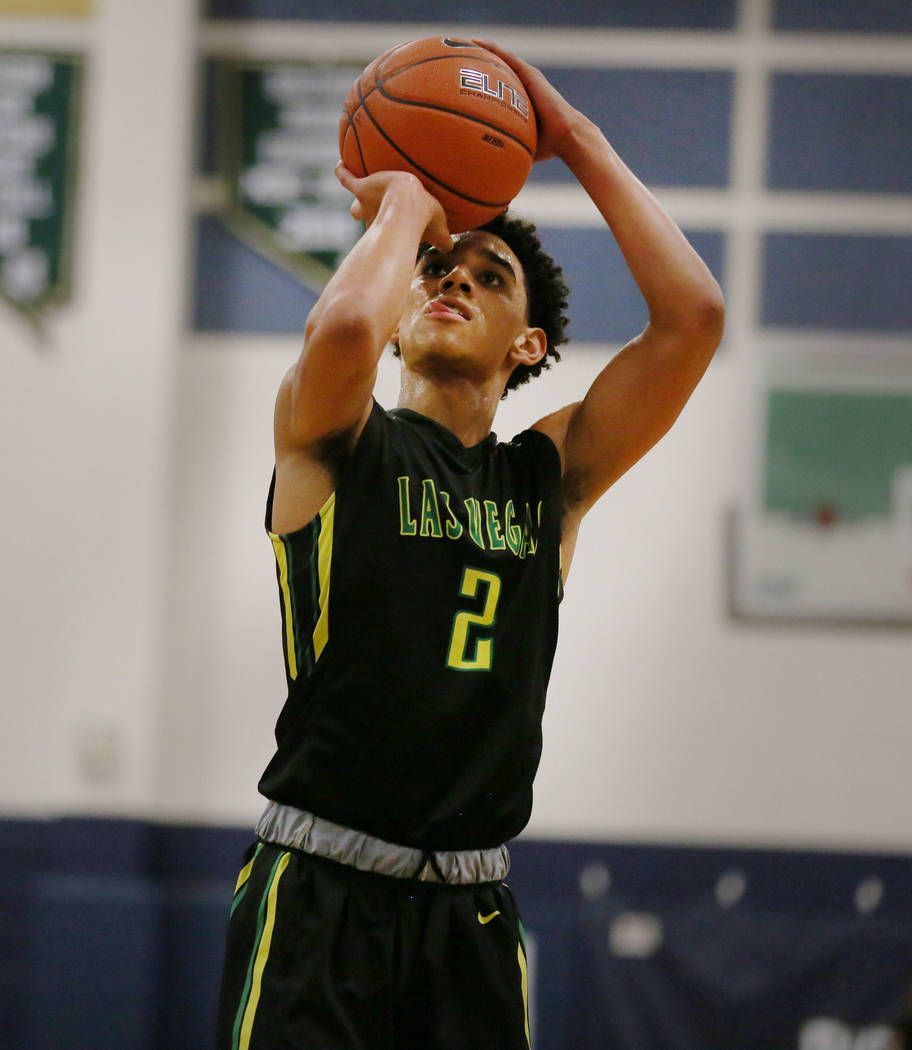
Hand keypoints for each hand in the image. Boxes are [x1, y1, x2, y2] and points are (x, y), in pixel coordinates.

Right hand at [334, 163, 451, 251]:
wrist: (408, 202)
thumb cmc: (423, 219)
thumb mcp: (440, 231)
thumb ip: (444, 241)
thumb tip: (451, 249)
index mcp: (391, 229)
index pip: (389, 234)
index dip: (393, 235)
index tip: (397, 236)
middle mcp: (375, 220)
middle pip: (370, 225)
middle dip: (372, 222)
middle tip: (381, 216)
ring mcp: (366, 202)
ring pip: (356, 208)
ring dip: (360, 203)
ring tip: (360, 193)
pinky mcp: (362, 187)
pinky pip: (345, 179)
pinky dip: (342, 172)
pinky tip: (340, 164)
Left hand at [472, 39, 584, 161]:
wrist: (566, 136)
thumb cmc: (548, 147)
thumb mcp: (521, 148)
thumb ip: (506, 153)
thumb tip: (490, 169)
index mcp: (521, 101)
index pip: (499, 88)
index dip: (484, 82)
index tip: (465, 80)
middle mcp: (523, 86)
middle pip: (499, 70)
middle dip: (481, 63)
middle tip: (459, 57)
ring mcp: (527, 78)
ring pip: (501, 59)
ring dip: (484, 50)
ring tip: (464, 43)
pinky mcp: (530, 74)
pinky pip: (507, 58)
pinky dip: (492, 49)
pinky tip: (477, 43)